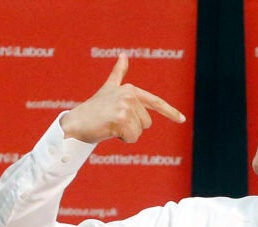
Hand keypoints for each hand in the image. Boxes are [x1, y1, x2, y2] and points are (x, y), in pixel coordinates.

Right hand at [60, 53, 185, 142]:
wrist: (75, 122)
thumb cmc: (93, 109)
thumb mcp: (108, 89)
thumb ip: (118, 74)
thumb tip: (124, 55)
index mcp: (131, 89)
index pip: (155, 102)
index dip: (170, 112)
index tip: (182, 119)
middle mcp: (130, 95)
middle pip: (147, 123)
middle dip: (132, 127)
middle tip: (113, 121)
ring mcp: (126, 106)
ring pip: (139, 131)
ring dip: (126, 133)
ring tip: (110, 125)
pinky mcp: (122, 119)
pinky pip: (132, 138)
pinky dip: (122, 139)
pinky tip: (109, 131)